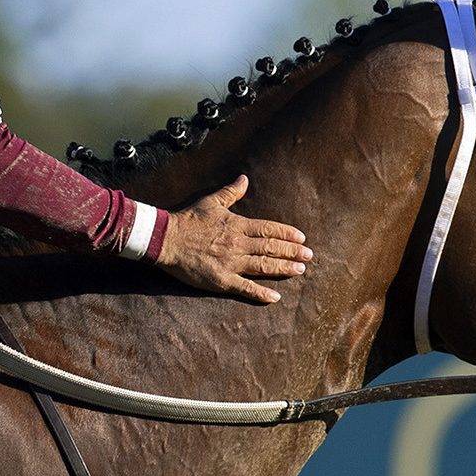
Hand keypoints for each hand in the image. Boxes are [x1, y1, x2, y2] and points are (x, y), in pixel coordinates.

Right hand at [153, 175, 310, 303]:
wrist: (166, 239)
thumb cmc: (187, 220)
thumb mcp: (211, 202)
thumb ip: (231, 192)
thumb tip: (244, 178)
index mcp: (237, 225)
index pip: (269, 229)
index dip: (287, 234)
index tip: (301, 239)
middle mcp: (238, 244)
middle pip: (271, 248)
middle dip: (292, 252)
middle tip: (309, 256)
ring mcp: (231, 263)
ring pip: (263, 266)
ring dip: (283, 269)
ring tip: (300, 271)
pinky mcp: (221, 280)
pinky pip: (245, 288)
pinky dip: (261, 293)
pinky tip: (275, 297)